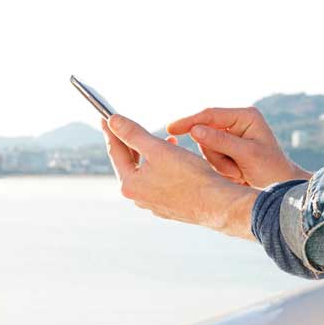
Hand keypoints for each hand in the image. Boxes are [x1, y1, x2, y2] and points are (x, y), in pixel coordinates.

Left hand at [101, 114, 258, 239]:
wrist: (218, 203)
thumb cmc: (190, 176)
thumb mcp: (158, 148)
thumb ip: (133, 134)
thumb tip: (113, 122)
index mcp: (130, 185)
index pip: (115, 152)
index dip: (111, 131)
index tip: (105, 117)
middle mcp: (138, 198)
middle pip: (129, 164)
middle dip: (132, 143)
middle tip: (132, 127)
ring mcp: (154, 204)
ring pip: (146, 173)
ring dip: (151, 155)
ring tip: (165, 141)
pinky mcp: (169, 207)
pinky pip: (160, 182)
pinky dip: (163, 168)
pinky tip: (177, 160)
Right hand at [168, 106, 309, 187]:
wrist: (282, 188)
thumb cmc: (271, 169)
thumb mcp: (247, 155)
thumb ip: (221, 141)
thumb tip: (194, 130)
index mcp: (245, 116)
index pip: (210, 114)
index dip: (190, 121)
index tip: (171, 128)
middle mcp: (236, 123)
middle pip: (205, 133)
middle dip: (216, 154)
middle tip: (235, 169)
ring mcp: (230, 137)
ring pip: (206, 147)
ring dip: (219, 164)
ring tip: (240, 173)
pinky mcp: (227, 150)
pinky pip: (211, 157)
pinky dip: (221, 168)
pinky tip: (237, 174)